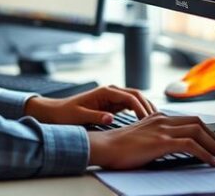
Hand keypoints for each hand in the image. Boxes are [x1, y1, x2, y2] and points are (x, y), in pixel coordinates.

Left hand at [24, 85, 155, 125]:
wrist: (56, 112)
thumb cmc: (65, 114)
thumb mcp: (79, 116)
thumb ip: (95, 116)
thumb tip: (111, 118)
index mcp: (104, 92)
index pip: (129, 97)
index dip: (141, 109)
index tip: (148, 122)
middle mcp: (110, 91)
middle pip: (136, 95)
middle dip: (148, 106)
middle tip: (158, 122)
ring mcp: (111, 97)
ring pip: (135, 99)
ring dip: (145, 108)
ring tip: (156, 123)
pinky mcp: (111, 104)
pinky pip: (130, 105)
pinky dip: (139, 111)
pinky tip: (145, 122)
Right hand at [87, 112, 214, 168]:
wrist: (104, 147)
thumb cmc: (119, 147)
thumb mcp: (142, 138)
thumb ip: (157, 138)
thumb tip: (174, 148)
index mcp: (158, 118)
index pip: (191, 121)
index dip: (208, 133)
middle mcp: (162, 119)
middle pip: (199, 124)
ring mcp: (162, 129)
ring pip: (198, 132)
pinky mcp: (161, 141)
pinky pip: (190, 145)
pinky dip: (206, 153)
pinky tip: (212, 162)